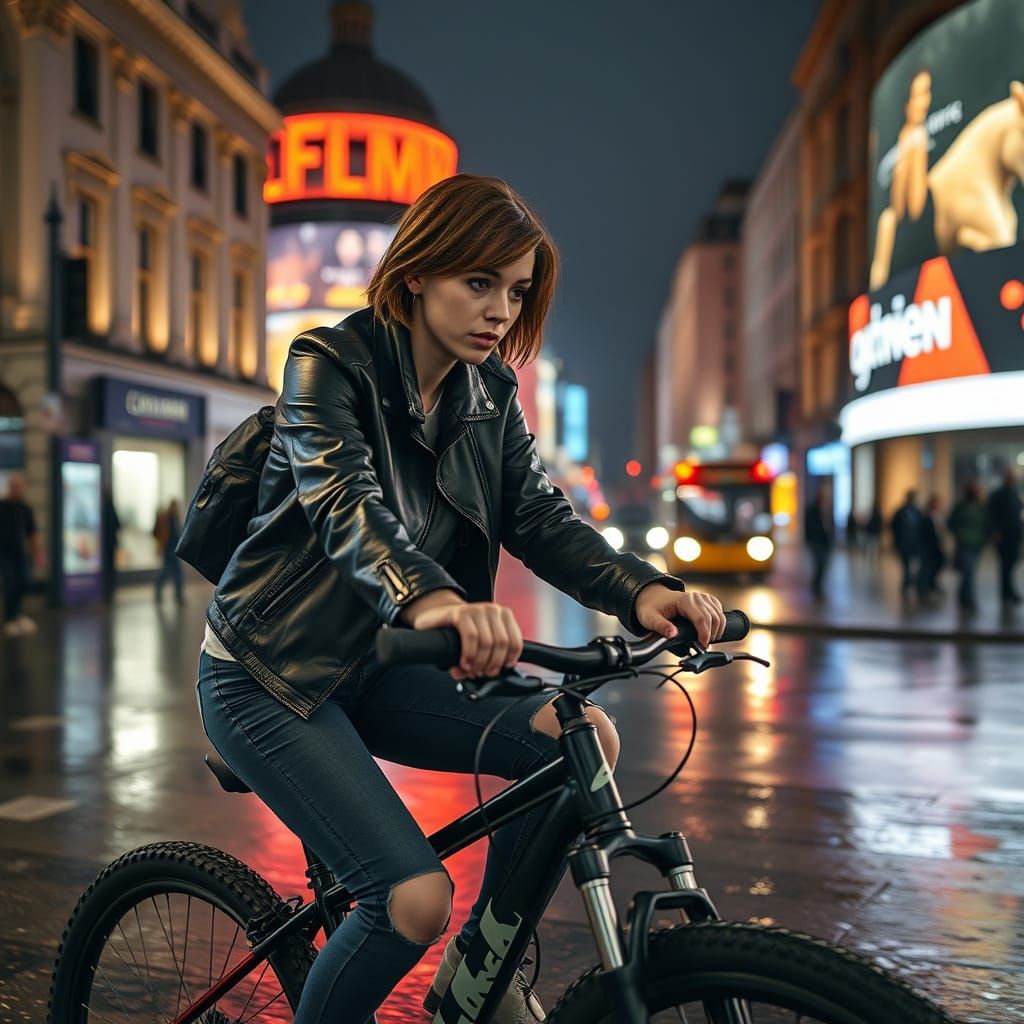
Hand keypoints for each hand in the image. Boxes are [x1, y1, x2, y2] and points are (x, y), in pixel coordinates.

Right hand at [402, 590, 523, 679]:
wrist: (437, 616)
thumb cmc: (459, 632)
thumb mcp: (476, 646)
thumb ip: (479, 662)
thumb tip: (471, 677)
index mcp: (503, 616)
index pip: (516, 641)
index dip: (508, 660)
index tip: (499, 670)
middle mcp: (493, 610)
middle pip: (502, 643)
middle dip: (492, 664)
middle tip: (481, 673)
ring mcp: (477, 609)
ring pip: (487, 642)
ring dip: (479, 662)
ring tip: (471, 670)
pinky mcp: (461, 612)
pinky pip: (471, 637)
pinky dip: (469, 654)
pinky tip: (464, 663)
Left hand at [635, 583, 724, 646]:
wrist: (653, 596)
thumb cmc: (651, 606)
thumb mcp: (650, 618)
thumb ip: (661, 626)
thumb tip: (673, 634)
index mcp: (684, 600)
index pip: (701, 618)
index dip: (705, 634)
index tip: (703, 645)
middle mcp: (696, 597)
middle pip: (713, 618)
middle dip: (711, 635)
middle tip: (704, 646)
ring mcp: (702, 597)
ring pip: (718, 615)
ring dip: (717, 630)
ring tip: (707, 641)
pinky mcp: (705, 600)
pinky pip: (718, 611)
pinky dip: (718, 622)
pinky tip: (711, 630)